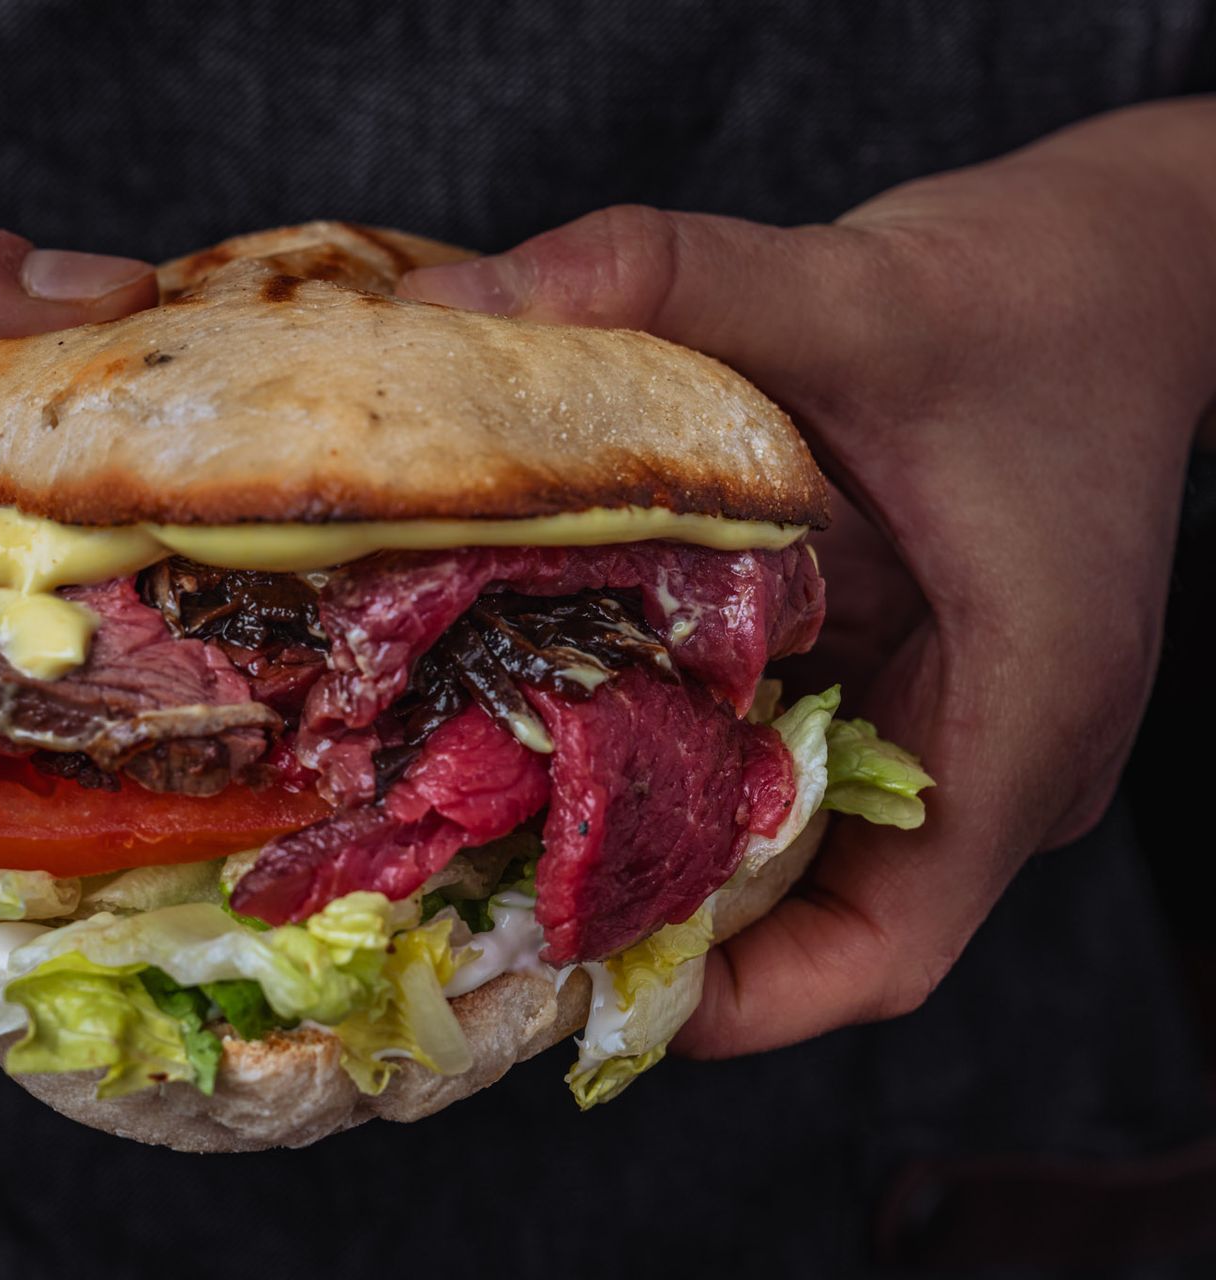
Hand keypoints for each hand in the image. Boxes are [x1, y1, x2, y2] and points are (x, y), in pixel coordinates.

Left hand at [402, 99, 1215, 1055]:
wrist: (1119, 261)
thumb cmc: (1028, 290)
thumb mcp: (844, 283)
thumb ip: (655, 277)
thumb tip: (441, 309)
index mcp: (1015, 715)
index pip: (880, 947)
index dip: (732, 995)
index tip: (576, 972)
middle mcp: (981, 754)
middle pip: (803, 907)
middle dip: (644, 904)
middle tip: (478, 880)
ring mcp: (942, 723)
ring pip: (782, 835)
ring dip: (647, 824)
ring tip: (485, 805)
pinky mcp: (901, 676)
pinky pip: (780, 752)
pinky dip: (676, 741)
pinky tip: (558, 696)